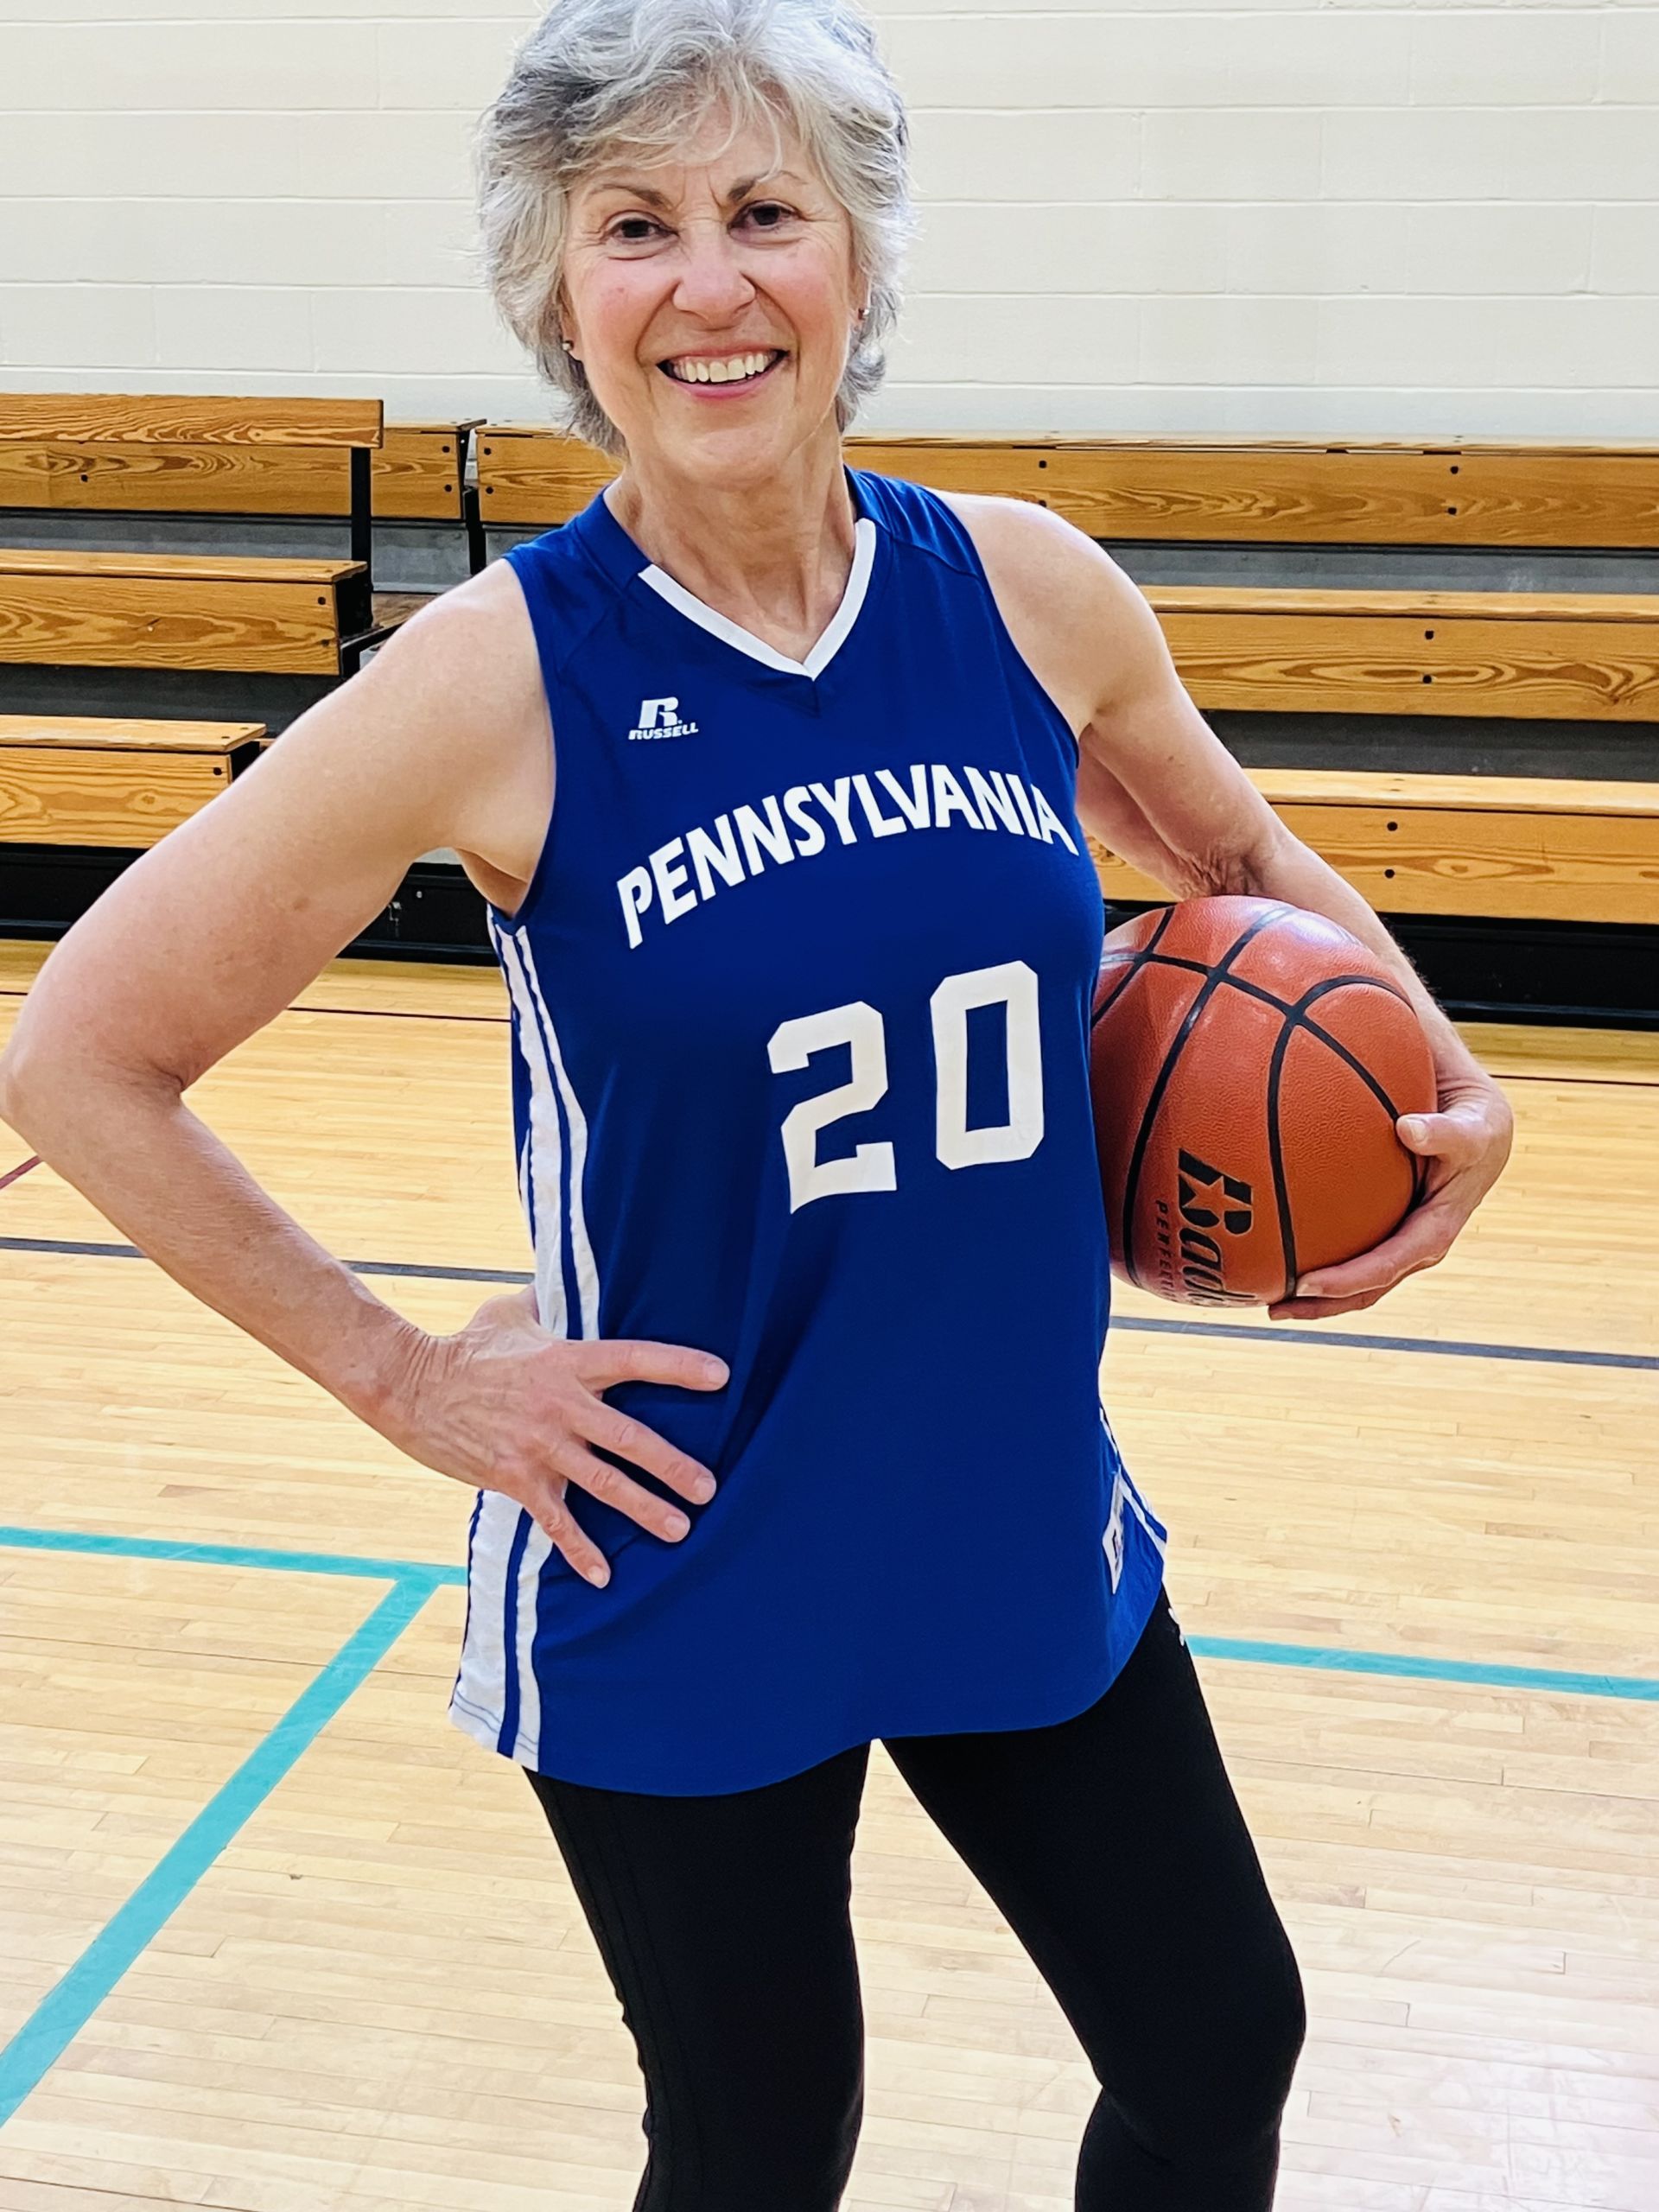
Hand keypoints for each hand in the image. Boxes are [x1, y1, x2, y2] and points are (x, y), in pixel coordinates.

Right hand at [377, 1285, 727, 1585]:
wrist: (410, 1386)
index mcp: (567, 1361)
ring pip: (603, 1482)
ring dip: (643, 1509)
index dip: (679, 1367)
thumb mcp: (507, 1311)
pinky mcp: (515, 1477)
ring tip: (680, 1530)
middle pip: (630, 1437)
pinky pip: (555, 1520)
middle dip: (673, 1465)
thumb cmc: (464, 1346)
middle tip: (708, 1488)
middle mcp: (561, 1405)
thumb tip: (559, 1276)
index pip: (635, 1360)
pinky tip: (603, 1575)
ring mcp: (539, 1445)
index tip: (721, 1376)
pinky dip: (579, 1550)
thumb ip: (544, 1299)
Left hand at [1266, 1065, 1513, 1321]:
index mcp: (1436, 1230)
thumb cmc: (1476, 1124)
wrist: (1480, 1122)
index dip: (1348, 1280)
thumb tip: (1407, 1129)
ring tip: (1263, 1294)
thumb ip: (1447, 1132)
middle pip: (1365, 1287)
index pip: (1388, 1265)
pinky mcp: (1384, 1225)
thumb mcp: (1474, 1127)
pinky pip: (1347, 1246)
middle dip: (1321, 1303)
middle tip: (1271, 1308)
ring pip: (1354, 1278)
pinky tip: (1273, 1245)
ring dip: (1312, 1293)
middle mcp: (1415, 1244)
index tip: (1305, 1284)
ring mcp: (1399, 1238)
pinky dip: (1312, 1252)